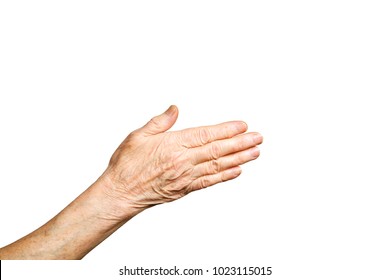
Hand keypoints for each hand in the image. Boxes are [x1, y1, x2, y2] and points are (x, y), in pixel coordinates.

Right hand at [101, 105, 262, 217]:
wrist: (120, 193)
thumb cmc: (126, 165)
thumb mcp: (138, 136)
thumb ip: (160, 122)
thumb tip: (175, 109)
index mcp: (173, 144)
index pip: (206, 135)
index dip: (227, 130)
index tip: (242, 126)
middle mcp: (183, 161)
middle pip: (217, 150)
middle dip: (241, 143)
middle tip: (258, 138)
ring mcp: (186, 176)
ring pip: (218, 166)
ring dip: (239, 158)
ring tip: (255, 152)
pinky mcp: (185, 189)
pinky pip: (209, 182)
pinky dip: (225, 176)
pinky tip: (237, 171)